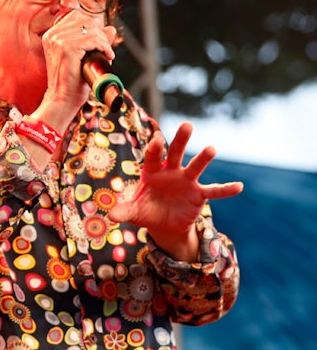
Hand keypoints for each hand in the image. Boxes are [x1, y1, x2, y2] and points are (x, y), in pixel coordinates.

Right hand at [39, 12, 118, 117]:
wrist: (63, 98)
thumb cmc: (72, 81)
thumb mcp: (84, 57)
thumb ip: (96, 41)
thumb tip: (111, 29)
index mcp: (51, 35)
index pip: (76, 15)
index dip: (92, 25)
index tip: (99, 40)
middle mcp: (52, 35)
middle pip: (85, 20)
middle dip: (100, 33)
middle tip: (105, 49)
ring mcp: (57, 40)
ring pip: (91, 29)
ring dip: (104, 41)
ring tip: (106, 54)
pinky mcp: (66, 48)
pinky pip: (93, 39)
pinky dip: (104, 47)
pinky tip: (107, 56)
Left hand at [108, 121, 242, 259]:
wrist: (163, 224)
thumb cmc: (146, 212)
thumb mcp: (134, 213)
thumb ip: (124, 211)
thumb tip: (110, 216)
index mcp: (152, 172)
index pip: (152, 156)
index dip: (154, 147)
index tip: (156, 137)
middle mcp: (171, 172)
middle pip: (175, 153)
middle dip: (180, 140)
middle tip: (187, 125)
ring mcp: (186, 182)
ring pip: (195, 167)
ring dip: (202, 159)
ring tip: (211, 149)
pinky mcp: (198, 194)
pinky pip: (213, 191)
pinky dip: (225, 190)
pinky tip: (239, 186)